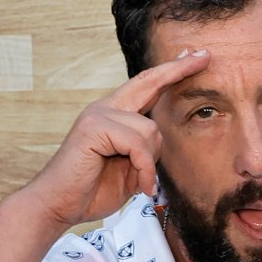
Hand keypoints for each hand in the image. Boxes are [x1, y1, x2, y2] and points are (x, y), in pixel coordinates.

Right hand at [16, 48, 207, 234]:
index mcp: (113, 115)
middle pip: (148, 81)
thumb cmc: (90, 191)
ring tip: (141, 182)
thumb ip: (144, 151)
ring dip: (150, 162)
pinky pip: (137, 144)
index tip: (192, 56)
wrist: (57, 205)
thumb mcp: (129, 170)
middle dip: (177, 69)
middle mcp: (105, 108)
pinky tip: (140, 186)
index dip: (170, 72)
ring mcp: (98, 115)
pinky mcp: (94, 128)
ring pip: (149, 129)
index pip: (146, 87)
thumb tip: (158, 141)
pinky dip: (144, 168)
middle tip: (204, 56)